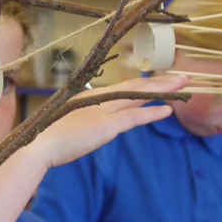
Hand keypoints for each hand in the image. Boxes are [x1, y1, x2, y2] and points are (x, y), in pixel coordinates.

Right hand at [32, 75, 187, 169]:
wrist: (37, 146)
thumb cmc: (47, 137)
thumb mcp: (68, 124)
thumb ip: (83, 120)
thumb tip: (90, 124)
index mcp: (90, 97)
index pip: (123, 88)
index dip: (144, 83)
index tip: (162, 80)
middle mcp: (98, 100)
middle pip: (135, 87)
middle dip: (161, 82)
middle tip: (183, 76)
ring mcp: (102, 111)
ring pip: (138, 96)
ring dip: (163, 91)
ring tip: (183, 85)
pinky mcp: (104, 127)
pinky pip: (133, 117)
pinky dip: (151, 113)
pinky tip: (168, 110)